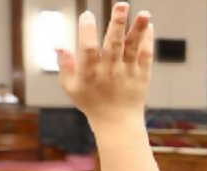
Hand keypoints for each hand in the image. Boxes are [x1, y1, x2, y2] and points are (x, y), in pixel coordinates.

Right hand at [56, 4, 153, 122]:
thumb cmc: (91, 103)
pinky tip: (148, 25)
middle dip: (117, 23)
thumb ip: (65, 66)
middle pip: (114, 44)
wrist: (117, 123)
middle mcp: (110, 71)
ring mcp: (127, 72)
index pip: (88, 49)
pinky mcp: (142, 76)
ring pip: (133, 47)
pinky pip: (145, 55)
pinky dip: (147, 40)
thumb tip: (58, 45)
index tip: (87, 15)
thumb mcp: (71, 87)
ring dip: (137, 29)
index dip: (86, 31)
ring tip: (144, 13)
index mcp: (90, 73)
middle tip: (121, 4)